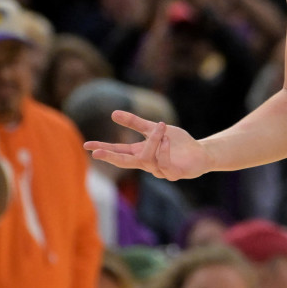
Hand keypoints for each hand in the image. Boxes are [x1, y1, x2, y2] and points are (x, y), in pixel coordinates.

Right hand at [85, 113, 208, 180]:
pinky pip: (163, 163)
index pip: (118, 151)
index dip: (103, 149)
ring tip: (162, 128)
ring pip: (147, 159)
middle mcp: (147, 164)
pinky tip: (167, 140)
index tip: (87, 146)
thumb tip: (113, 113)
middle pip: (124, 162)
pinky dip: (163, 150)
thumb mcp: (154, 128)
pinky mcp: (172, 174)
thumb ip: (135, 122)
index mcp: (140, 153)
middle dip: (111, 157)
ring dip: (153, 141)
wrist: (199, 153)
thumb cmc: (177, 142)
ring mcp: (158, 170)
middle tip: (97, 152)